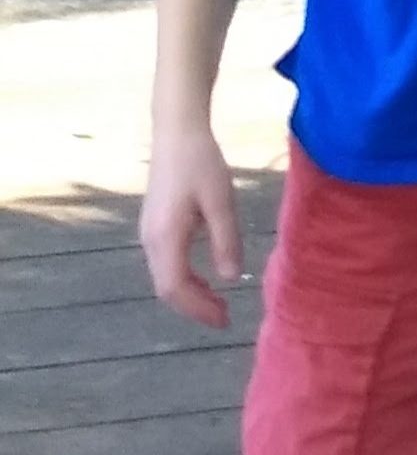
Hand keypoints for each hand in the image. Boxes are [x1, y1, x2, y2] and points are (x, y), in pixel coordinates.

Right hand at [142, 126, 244, 329]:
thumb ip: (225, 241)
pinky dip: (185, 277)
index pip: (174, 287)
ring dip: (190, 294)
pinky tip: (207, 279)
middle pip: (166, 287)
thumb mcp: (221, 202)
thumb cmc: (201, 164)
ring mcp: (149, 233)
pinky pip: (166, 263)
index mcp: (165, 236)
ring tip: (219, 303)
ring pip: (164, 276)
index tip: (224, 319)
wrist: (176, 135)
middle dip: (194, 307)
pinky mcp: (155, 226)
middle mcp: (151, 239)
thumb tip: (229, 279)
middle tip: (225, 317)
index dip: (197, 308)